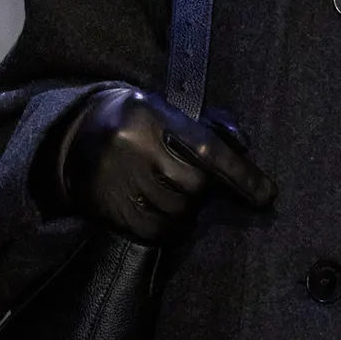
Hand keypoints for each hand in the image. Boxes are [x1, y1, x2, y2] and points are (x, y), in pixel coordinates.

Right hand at [56, 87, 274, 243]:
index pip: (206, 149)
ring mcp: (119, 181)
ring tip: (162, 187)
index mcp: (151, 115)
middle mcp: (133, 147)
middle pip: (193, 185)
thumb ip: (208, 125)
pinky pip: (158, 231)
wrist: (73, 136)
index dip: (240, 174)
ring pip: (178, 211)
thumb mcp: (167, 108)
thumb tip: (244, 145)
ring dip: (182, 206)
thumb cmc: (135, 120)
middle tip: (185, 177)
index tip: (267, 195)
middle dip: (199, 187)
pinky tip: (153, 205)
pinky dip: (165, 225)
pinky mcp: (112, 211)